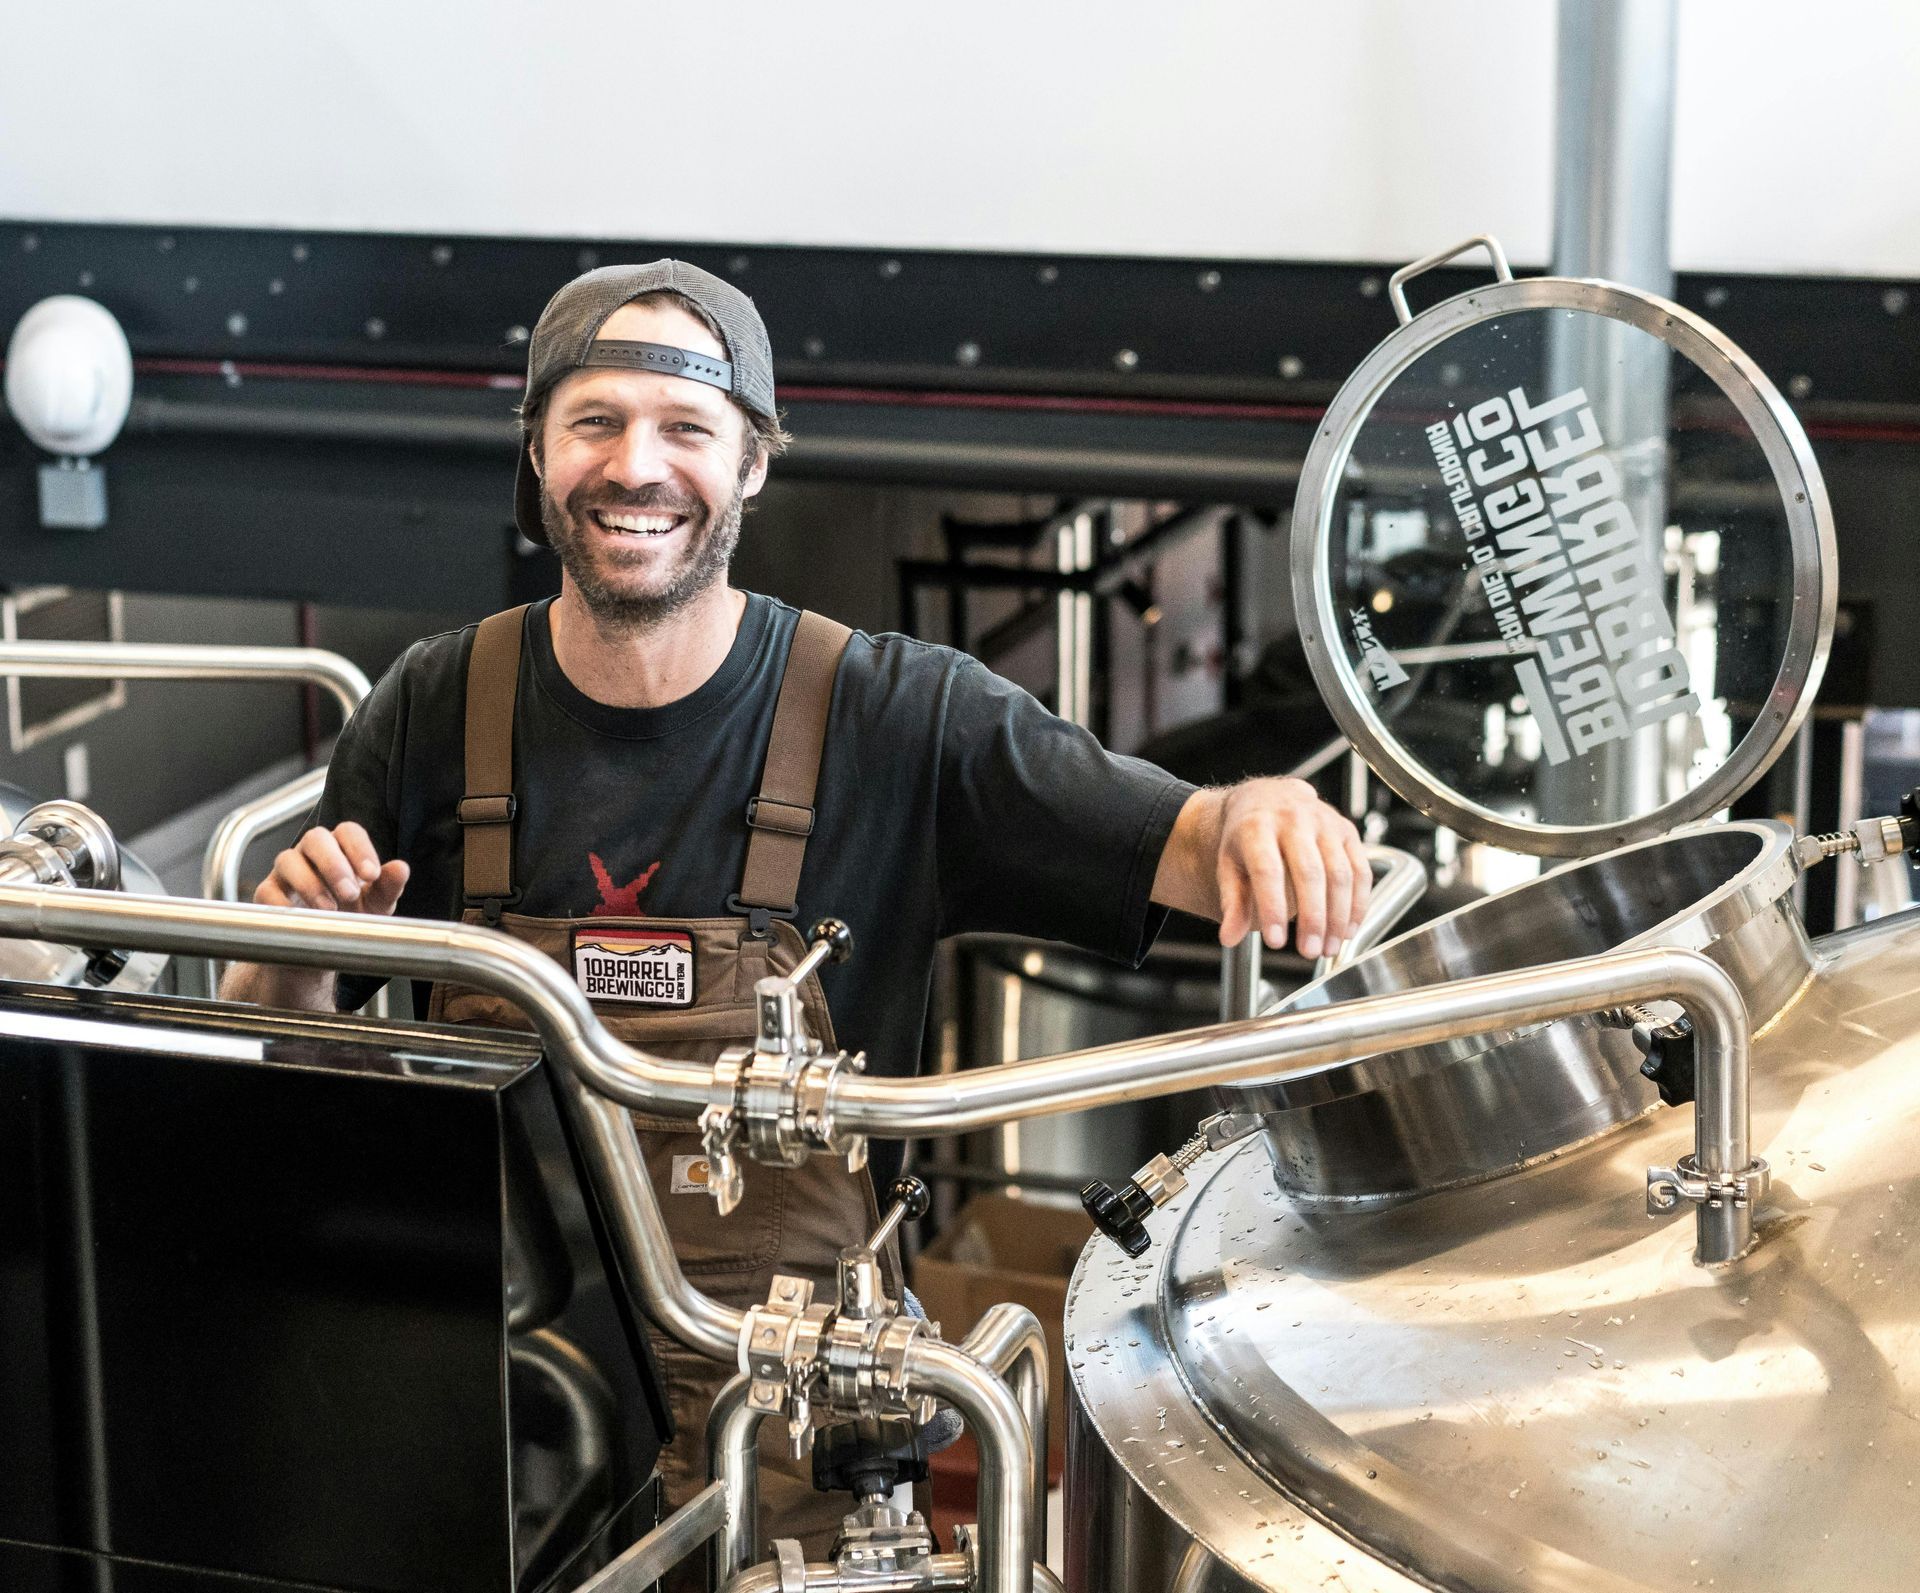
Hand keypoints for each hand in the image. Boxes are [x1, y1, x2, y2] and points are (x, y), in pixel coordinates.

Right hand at [256, 822, 408, 914]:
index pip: (348, 832)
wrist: (320, 949)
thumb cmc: (350, 917)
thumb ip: (388, 886)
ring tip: (329, 909)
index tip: (373, 875)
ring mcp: (286, 871)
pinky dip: (282, 903)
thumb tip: (401, 868)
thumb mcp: (376, 905)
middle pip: (316, 838)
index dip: (360, 849)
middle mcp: (311, 853)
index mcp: (341, 848)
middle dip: (333, 864)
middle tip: (350, 894)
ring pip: (288, 860)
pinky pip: (267, 890)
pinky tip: (300, 918)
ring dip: (309, 884)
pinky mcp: (266, 893)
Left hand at [1214, 778, 1368, 958]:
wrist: (1267, 799)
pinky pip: (1361, 870)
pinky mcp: (1347, 831)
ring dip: (1338, 916)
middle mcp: (1294, 819)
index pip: (1267, 870)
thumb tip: (1229, 937)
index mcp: (1257, 826)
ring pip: (1340, 874)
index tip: (1275, 942)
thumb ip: (1232, 902)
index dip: (1272, 907)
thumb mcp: (1229, 865)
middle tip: (1309, 952)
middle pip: (1310, 872)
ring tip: (1329, 948)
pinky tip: (1348, 929)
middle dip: (1312, 917)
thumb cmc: (1246, 837)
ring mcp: (1325, 823)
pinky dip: (1358, 904)